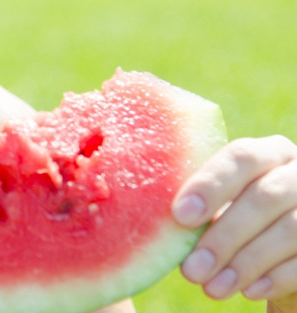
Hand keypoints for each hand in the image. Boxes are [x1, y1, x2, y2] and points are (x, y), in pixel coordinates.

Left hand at [171, 136, 296, 308]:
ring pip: (290, 229)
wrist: (286, 250)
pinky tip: (248, 291)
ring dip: (246, 263)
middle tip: (191, 270)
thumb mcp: (223, 204)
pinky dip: (275, 277)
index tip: (180, 216)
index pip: (241, 157)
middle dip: (225, 236)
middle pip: (265, 197)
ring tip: (212, 287)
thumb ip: (201, 205)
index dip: (210, 185)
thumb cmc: (241, 219)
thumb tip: (160, 225)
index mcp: (268, 152)